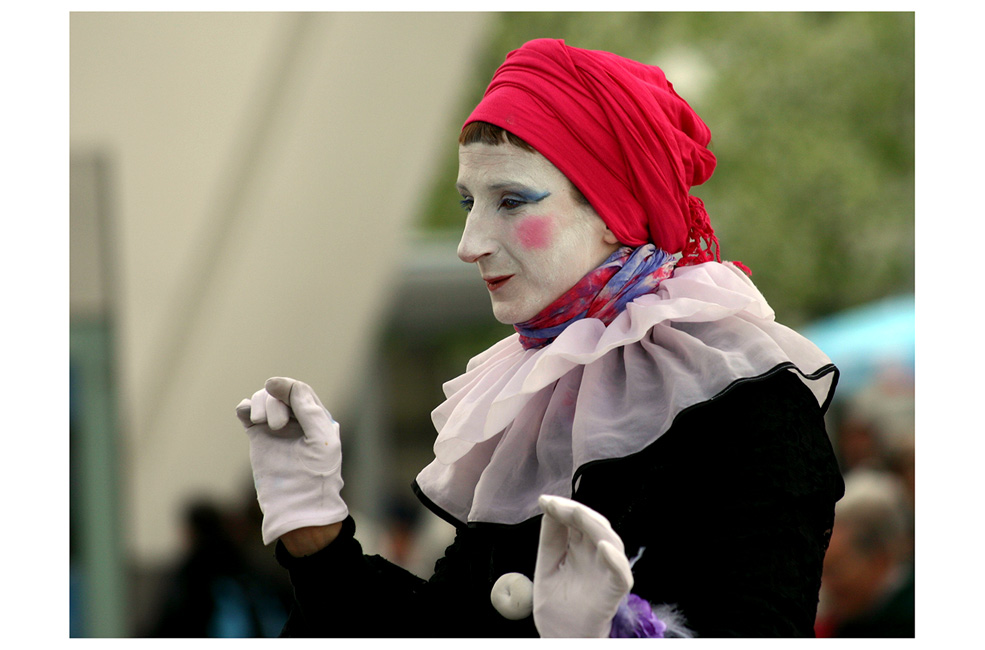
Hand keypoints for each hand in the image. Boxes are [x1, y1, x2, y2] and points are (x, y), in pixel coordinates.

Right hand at [236, 377, 347, 545]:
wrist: (296, 505)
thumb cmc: (315, 475)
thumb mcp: (320, 439)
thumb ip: (307, 409)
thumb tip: (279, 384)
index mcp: (316, 420)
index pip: (300, 392)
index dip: (287, 387)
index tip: (273, 386)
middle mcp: (295, 422)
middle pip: (280, 395)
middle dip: (275, 403)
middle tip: (277, 426)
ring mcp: (276, 430)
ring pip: (264, 401)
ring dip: (260, 404)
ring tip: (261, 422)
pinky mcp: (259, 439)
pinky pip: (248, 415)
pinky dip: (245, 409)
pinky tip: (246, 414)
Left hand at [533, 495, 632, 636]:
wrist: (561, 638)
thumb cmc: (557, 608)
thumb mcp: (546, 568)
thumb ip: (550, 540)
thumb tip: (548, 508)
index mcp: (580, 550)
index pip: (577, 520)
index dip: (563, 507)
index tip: (544, 500)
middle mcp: (595, 557)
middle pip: (595, 525)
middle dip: (575, 511)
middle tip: (554, 504)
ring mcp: (605, 572)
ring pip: (611, 541)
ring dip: (594, 525)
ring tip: (575, 514)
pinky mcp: (613, 591)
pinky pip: (620, 574)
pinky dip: (615, 559)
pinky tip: (602, 547)